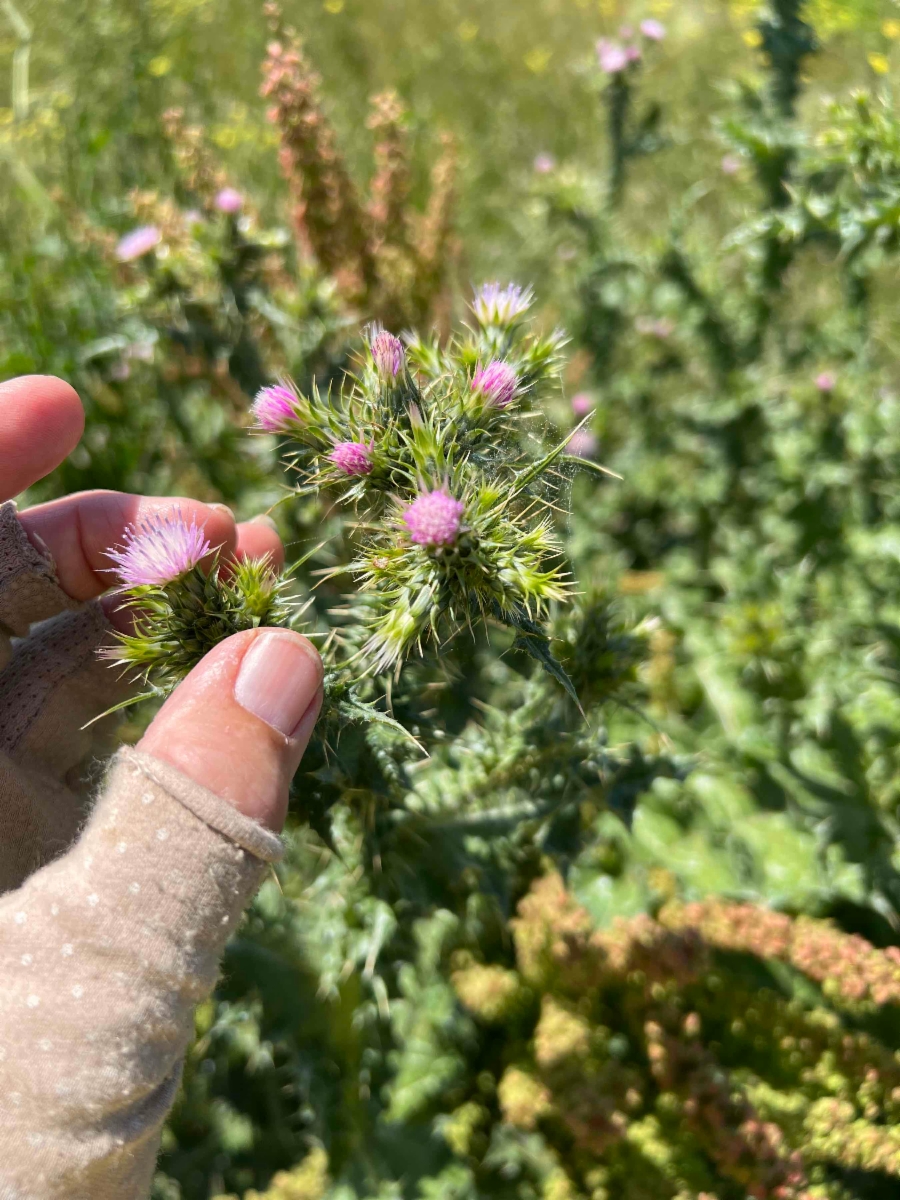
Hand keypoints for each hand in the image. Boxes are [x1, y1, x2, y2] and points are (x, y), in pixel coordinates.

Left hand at [3, 374, 322, 832]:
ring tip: (268, 585)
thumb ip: (186, 821)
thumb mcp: (89, 970)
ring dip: (164, 621)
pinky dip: (185, 713)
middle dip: (108, 543)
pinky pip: (104, 757)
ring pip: (57, 677)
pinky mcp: (48, 867)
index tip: (67, 405)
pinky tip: (257, 686)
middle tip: (224, 531)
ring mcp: (0, 817)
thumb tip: (285, 659)